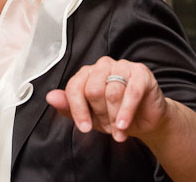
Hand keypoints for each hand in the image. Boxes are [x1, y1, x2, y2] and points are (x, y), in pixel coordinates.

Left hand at [46, 56, 168, 142]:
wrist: (145, 120)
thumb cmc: (115, 114)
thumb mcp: (90, 115)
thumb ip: (69, 106)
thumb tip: (50, 97)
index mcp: (87, 73)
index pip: (74, 88)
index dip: (78, 110)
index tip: (84, 127)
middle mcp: (103, 65)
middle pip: (93, 90)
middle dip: (100, 115)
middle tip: (108, 126)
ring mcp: (122, 66)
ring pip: (112, 92)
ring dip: (114, 118)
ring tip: (118, 129)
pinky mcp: (141, 73)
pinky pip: (131, 92)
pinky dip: (126, 112)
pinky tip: (123, 125)